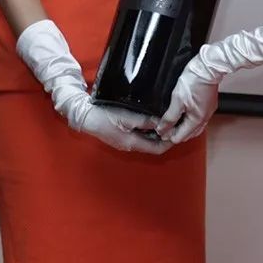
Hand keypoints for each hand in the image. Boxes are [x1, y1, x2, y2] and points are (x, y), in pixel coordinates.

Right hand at [16, 20, 170, 153]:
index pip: (158, 149)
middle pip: (153, 144)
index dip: (171, 141)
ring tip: (165, 118)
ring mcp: (123, 140)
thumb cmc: (103, 115)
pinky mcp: (119, 134)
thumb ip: (144, 120)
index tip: (180, 130)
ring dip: (156, 132)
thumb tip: (162, 123)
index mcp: (132, 143)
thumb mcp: (126, 116)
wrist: (82, 114)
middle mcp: (129, 145)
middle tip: (175, 122)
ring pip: (146, 139)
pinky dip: (146, 128)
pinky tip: (149, 117)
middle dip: (165, 136)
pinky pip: (138, 134)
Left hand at [155, 55, 220, 143]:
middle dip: (176, 133)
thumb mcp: (177, 100)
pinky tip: (183, 114)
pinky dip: (189, 120)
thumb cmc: (194, 80)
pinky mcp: (208, 104)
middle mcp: (204, 118)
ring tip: (172, 123)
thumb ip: (170, 117)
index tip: (159, 131)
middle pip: (189, 134)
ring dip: (183, 127)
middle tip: (163, 128)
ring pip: (194, 127)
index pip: (181, 137)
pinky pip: (199, 118)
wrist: (207, 67)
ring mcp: (207, 111)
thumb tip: (162, 129)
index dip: (168, 136)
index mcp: (197, 120)